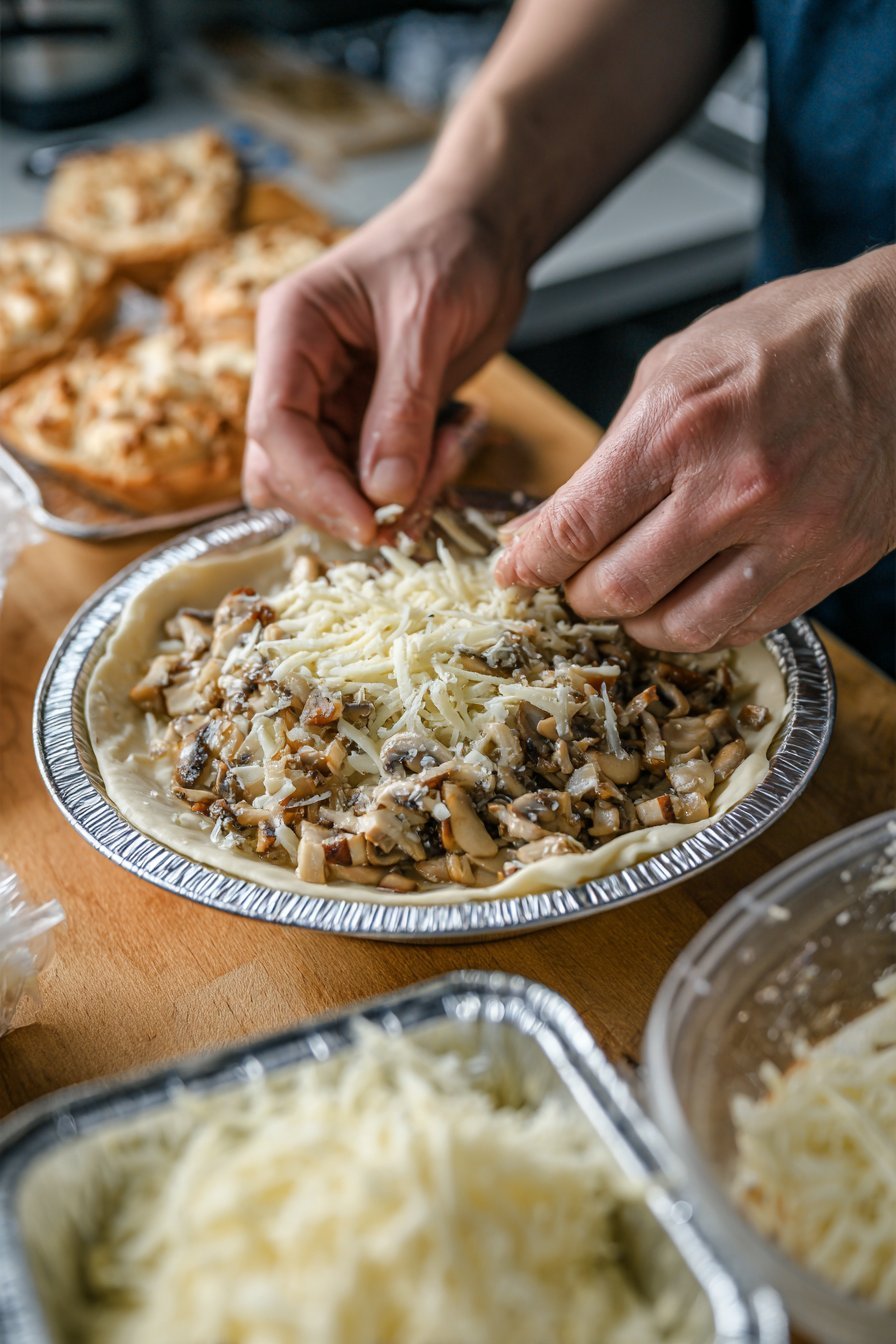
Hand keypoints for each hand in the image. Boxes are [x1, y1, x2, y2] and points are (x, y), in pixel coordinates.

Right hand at [244, 189, 525, 542]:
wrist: (485, 232)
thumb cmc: (450, 247)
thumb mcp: (428, 319)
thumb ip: (404, 405)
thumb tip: (384, 491)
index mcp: (292, 329)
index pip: (276, 425)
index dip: (314, 485)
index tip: (365, 523)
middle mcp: (298, 371)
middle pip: (288, 469)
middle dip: (350, 498)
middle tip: (419, 500)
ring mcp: (329, 401)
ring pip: (330, 485)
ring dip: (387, 496)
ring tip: (448, 451)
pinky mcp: (365, 422)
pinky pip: (373, 479)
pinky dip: (414, 482)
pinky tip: (453, 441)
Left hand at [496, 248, 895, 649]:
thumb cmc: (787, 340)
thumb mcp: (676, 368)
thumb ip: (610, 453)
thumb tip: (551, 525)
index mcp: (680, 427)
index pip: (576, 528)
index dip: (533, 562)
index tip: (517, 569)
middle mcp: (733, 490)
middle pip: (619, 590)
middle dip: (580, 593)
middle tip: (576, 579)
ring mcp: (789, 535)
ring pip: (680, 628)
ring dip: (637, 623)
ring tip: (631, 596)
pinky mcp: (830, 565)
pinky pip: (743, 627)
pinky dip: (701, 625)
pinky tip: (688, 598)